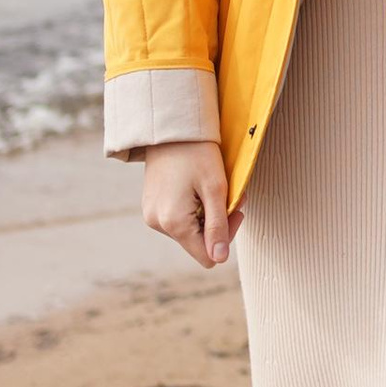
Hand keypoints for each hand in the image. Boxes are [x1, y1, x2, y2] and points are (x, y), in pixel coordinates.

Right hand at [143, 140, 239, 267]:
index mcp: (174, 223)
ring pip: (189, 231)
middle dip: (217, 223)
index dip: (226, 237)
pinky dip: (192, 208)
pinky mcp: (151, 206)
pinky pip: (178, 219)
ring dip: (205, 214)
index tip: (234, 210)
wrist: (170, 127)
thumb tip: (220, 259)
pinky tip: (195, 187)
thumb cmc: (197, 153)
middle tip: (229, 196)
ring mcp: (151, 215)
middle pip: (198, 244)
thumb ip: (218, 226)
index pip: (207, 256)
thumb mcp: (215, 189)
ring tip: (211, 188)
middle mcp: (157, 224)